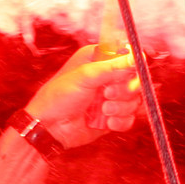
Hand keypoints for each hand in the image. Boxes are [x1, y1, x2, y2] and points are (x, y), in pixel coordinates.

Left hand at [24, 45, 140, 149]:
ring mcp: (110, 99)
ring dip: (121, 107)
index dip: (133, 64)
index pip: (128, 55)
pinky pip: (129, 119)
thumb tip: (135, 58)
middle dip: (125, 90)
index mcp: (98, 61)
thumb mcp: (84, 76)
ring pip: (134, 100)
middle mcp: (106, 78)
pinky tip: (106, 123)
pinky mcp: (111, 117)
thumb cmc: (58, 97)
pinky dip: (120, 122)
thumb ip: (112, 67)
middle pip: (136, 80)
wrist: (48, 128)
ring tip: (103, 110)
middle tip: (107, 94)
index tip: (130, 72)